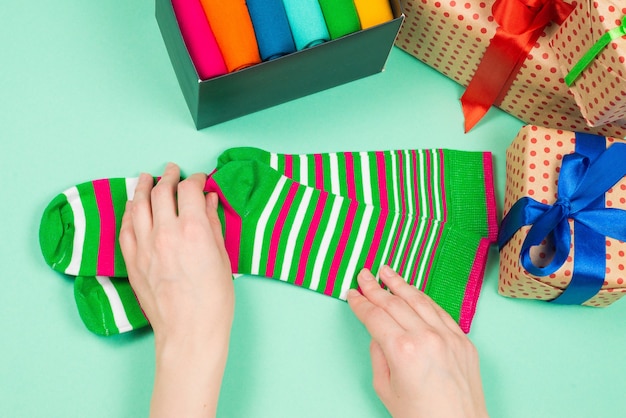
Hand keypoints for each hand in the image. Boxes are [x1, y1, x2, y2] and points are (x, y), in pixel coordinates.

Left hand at [120, 162, 233, 417]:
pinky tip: (133, 206)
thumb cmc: (213, 301)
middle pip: (162, 192)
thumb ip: (212, 224)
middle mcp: (166, 233)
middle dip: (168, 176)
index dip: (195, 180)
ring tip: (146, 177)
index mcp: (194, 230)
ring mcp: (145, 246)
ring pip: (139, 205)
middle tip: (172, 170)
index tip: (199, 180)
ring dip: (143, 187)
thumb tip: (208, 201)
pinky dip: (130, 212)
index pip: (189, 190)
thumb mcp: (222, 258)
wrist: (189, 332)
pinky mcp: (132, 260)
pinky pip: (126, 227)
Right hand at [347, 266, 487, 417]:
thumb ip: (379, 355)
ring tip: (386, 271)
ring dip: (400, 283)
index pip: (375, 316)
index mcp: (402, 351)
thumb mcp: (386, 389)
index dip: (361, 303)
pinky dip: (424, 298)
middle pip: (394, 303)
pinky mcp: (463, 340)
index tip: (352, 294)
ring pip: (419, 300)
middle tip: (364, 275)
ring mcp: (448, 337)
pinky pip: (441, 311)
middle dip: (375, 288)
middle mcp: (426, 338)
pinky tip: (413, 291)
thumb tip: (379, 334)